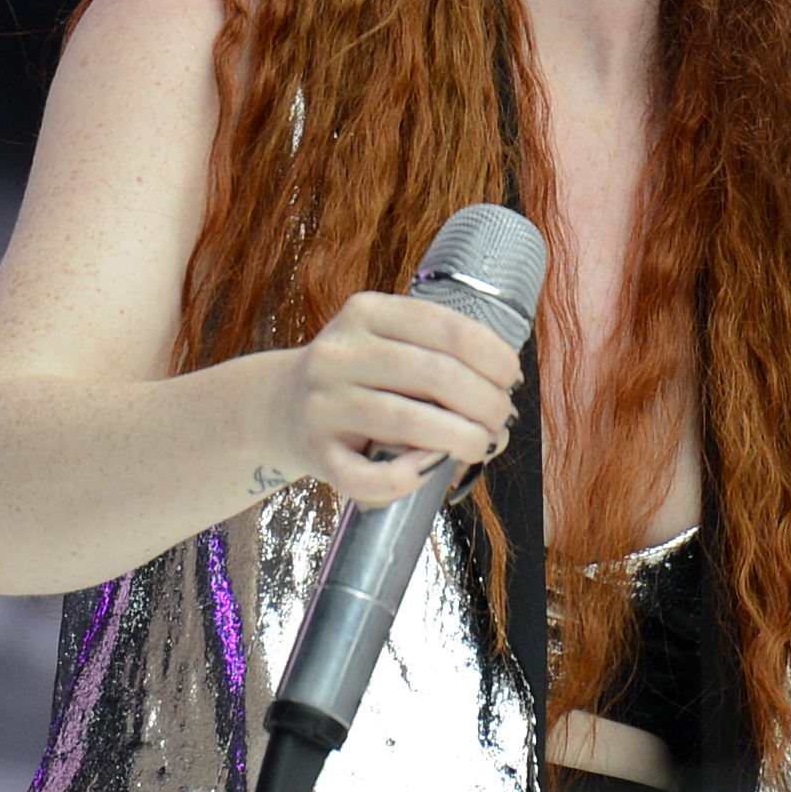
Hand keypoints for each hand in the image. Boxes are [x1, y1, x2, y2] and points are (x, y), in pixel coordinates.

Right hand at [255, 290, 522, 508]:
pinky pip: (367, 476)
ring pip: (407, 422)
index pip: (447, 328)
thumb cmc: (357, 376)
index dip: (493, 356)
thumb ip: (435, 350)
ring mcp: (324, 404)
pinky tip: (428, 471)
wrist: (279, 406)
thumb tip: (503, 389)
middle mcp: (340, 353)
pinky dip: (406, 478)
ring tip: (481, 444)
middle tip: (501, 418)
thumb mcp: (384, 339)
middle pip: (435, 375)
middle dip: (486, 401)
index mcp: (366, 313)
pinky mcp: (317, 453)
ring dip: (460, 438)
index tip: (511, 378)